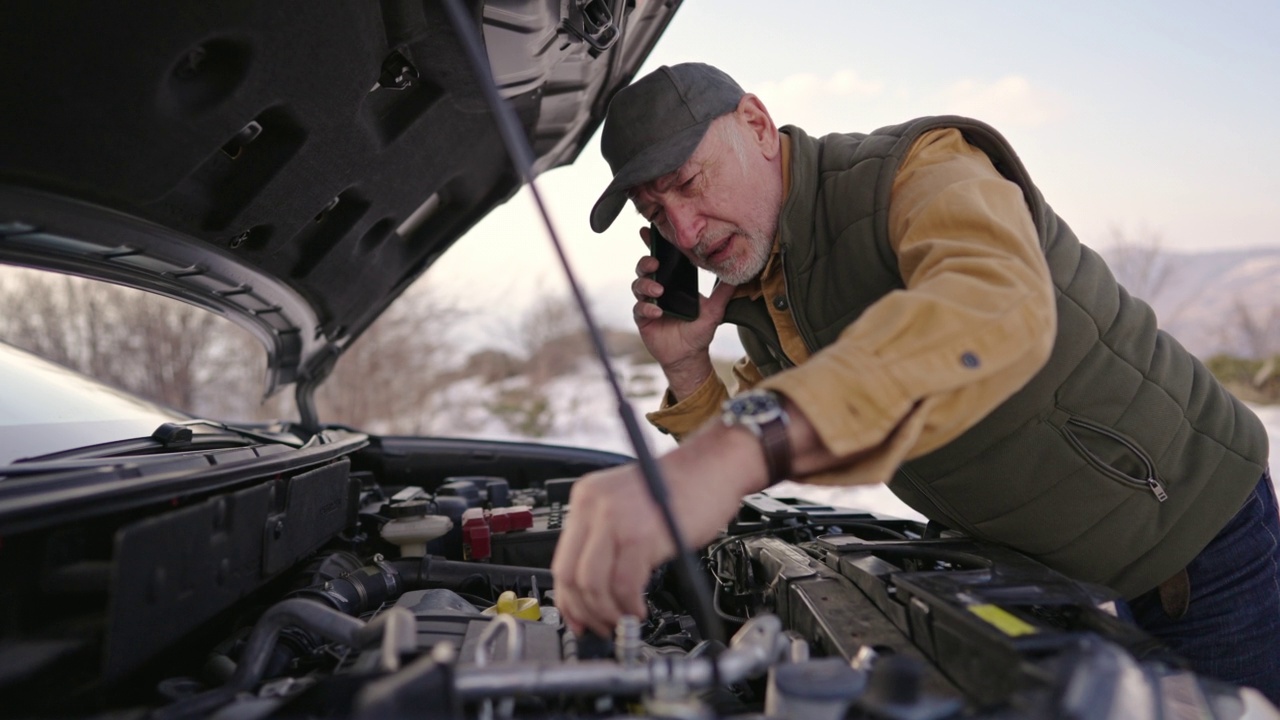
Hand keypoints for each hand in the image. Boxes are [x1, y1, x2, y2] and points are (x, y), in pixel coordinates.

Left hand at [550, 424, 767, 636]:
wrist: (714, 466)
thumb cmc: (680, 487)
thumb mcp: (627, 505)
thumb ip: (605, 537)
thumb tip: (592, 586)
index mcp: (586, 498)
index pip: (561, 559)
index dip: (568, 598)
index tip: (577, 618)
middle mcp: (595, 506)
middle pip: (571, 575)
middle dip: (585, 611)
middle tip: (602, 626)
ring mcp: (616, 519)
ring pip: (594, 584)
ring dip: (608, 612)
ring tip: (625, 618)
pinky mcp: (641, 535)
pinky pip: (624, 584)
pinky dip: (629, 606)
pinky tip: (639, 609)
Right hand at [632, 227, 736, 398]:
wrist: (689, 355)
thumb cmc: (699, 331)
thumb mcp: (715, 309)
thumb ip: (724, 292)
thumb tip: (738, 275)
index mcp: (673, 281)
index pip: (662, 259)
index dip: (654, 244)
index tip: (649, 231)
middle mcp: (659, 288)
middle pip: (644, 268)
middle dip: (646, 262)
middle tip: (655, 264)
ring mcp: (648, 302)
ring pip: (638, 285)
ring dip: (646, 285)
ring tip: (659, 291)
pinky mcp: (643, 318)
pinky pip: (638, 308)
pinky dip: (647, 307)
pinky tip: (657, 310)